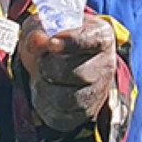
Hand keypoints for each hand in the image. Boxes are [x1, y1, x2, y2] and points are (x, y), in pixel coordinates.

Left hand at [20, 14, 116, 131]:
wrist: (57, 61)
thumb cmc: (53, 38)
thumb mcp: (43, 26)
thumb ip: (38, 30)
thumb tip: (36, 42)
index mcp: (101, 36)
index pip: (92, 41)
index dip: (71, 42)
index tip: (52, 43)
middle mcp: (106, 65)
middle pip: (77, 73)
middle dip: (49, 66)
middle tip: (42, 59)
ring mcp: (98, 91)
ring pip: (66, 98)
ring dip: (44, 86)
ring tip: (42, 75)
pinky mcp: (86, 112)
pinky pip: (60, 115)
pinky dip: (44, 103)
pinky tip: (45, 89)